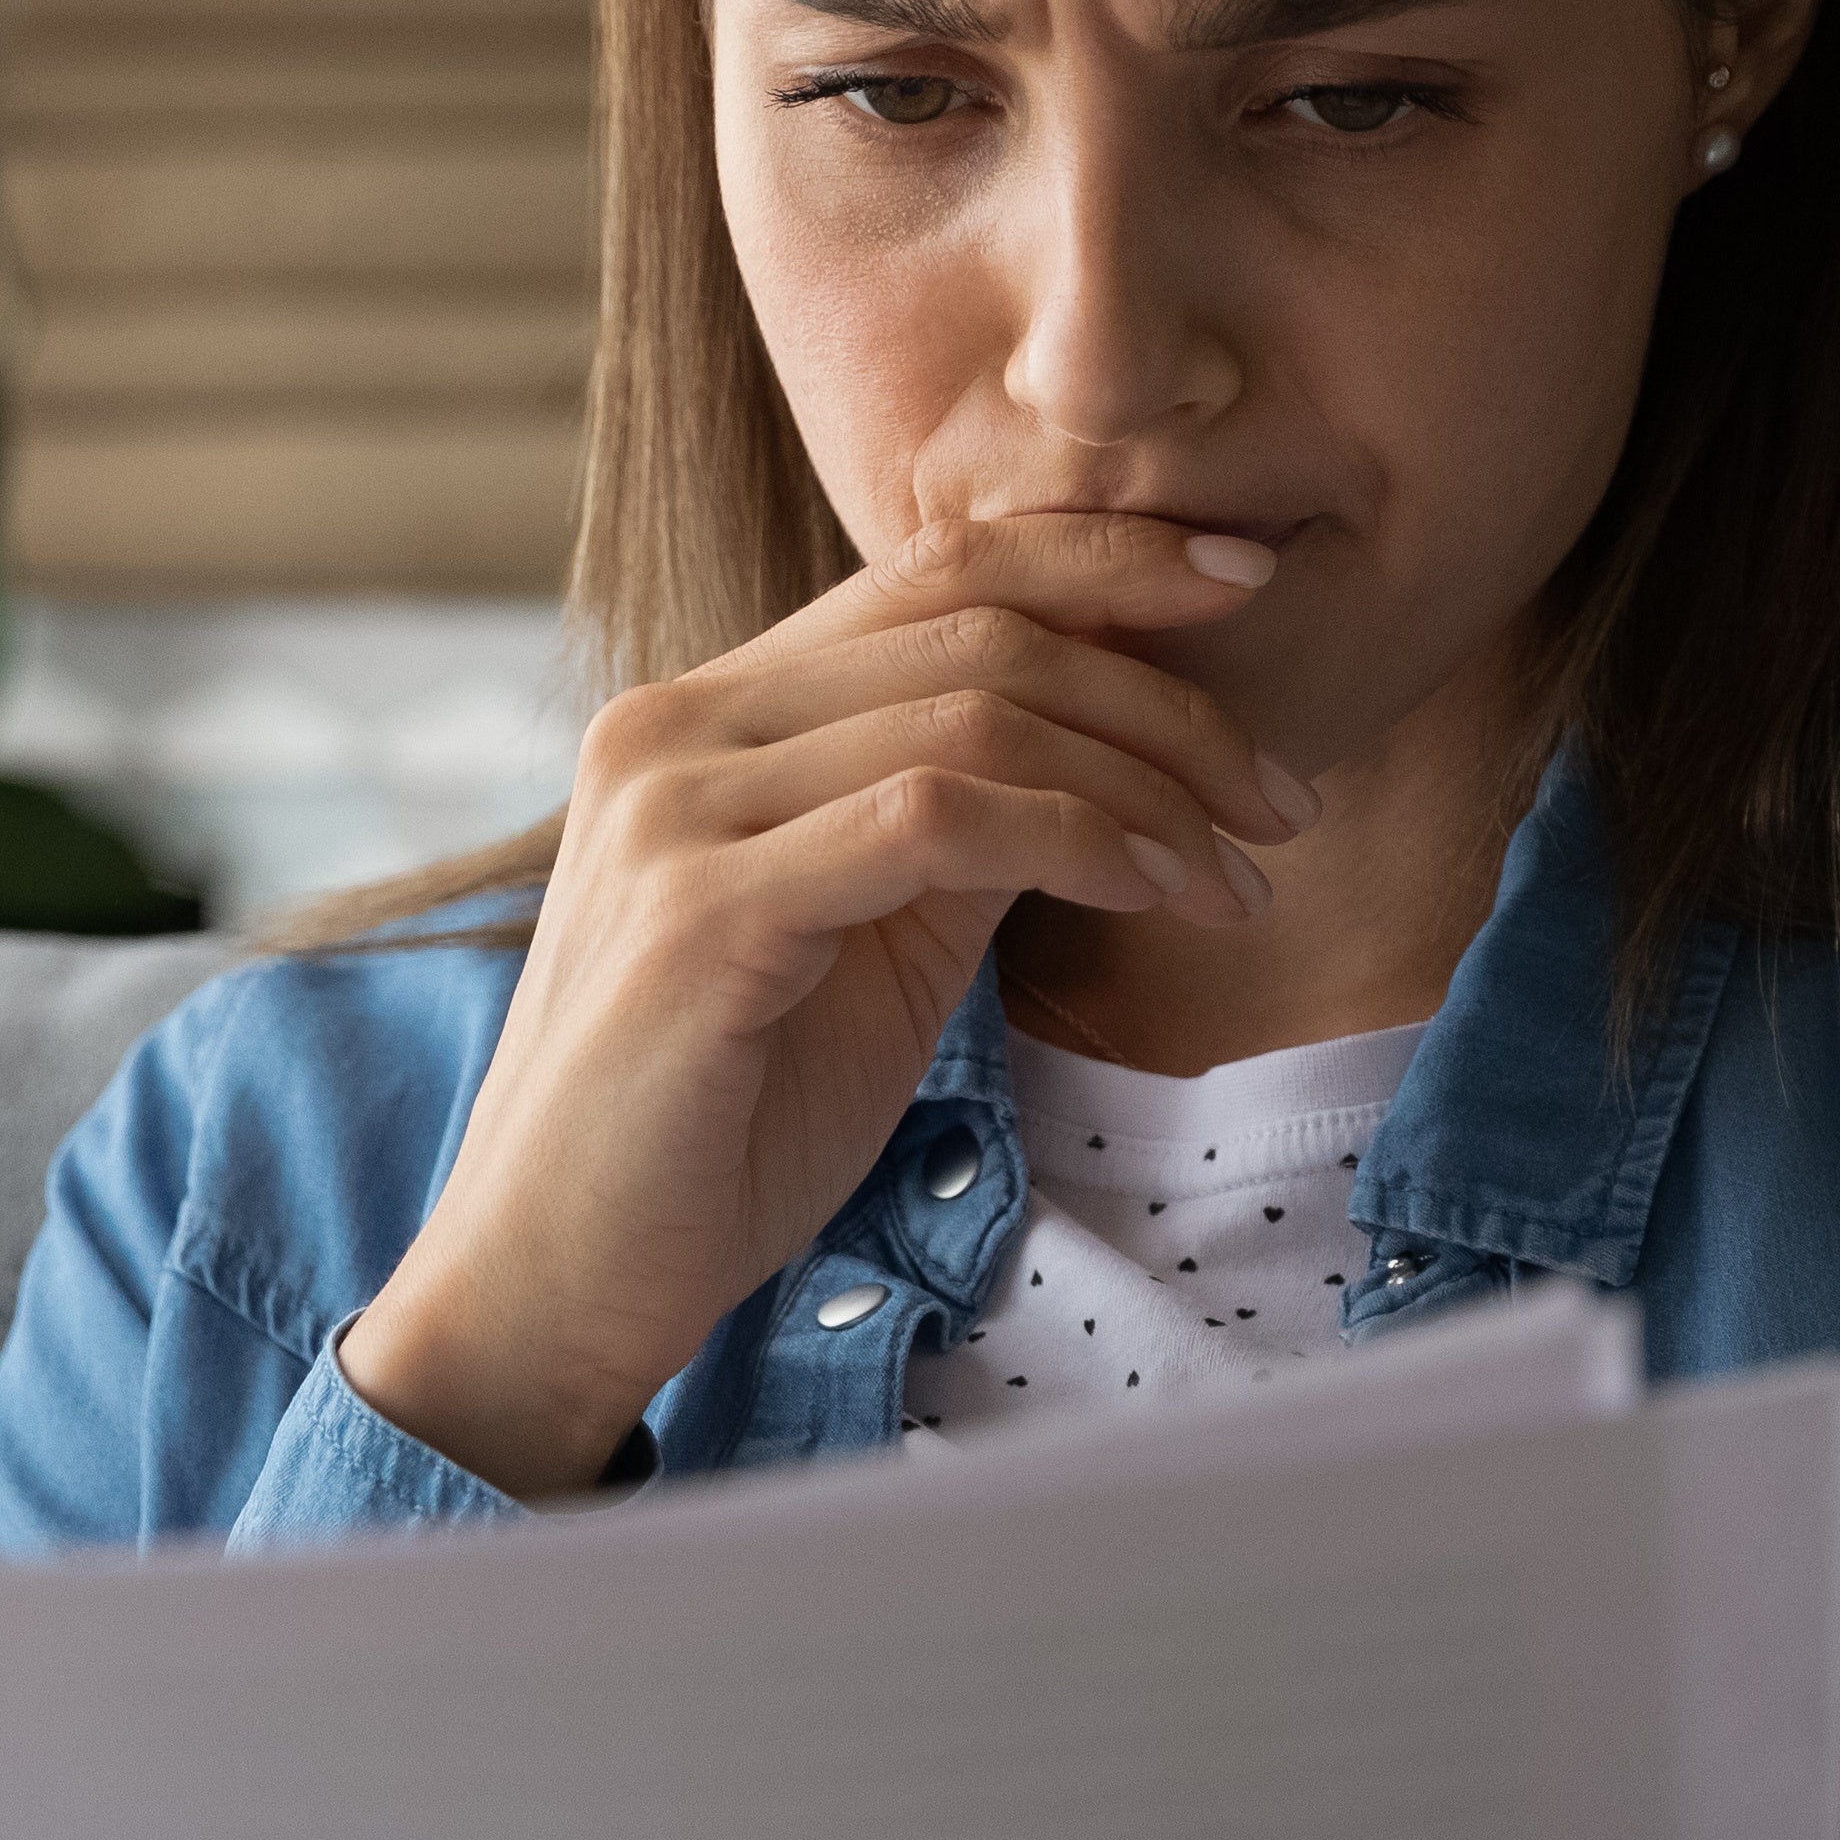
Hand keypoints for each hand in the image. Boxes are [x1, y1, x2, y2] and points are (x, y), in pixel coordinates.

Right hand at [334, 512, 1311, 1492]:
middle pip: (974, 625)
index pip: (930, 569)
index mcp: (707, 714)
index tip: (1246, 582)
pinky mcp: (699, 909)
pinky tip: (1156, 892)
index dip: (1102, 554)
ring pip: (972, 712)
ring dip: (1147, 786)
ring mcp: (675, 809)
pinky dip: (1077, 838)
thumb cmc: (716, 1128)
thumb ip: (954, 827)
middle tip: (1283, 796)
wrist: (555, 1285)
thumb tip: (1110, 749)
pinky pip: (936, 817)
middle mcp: (675, 727)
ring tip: (1242, 874)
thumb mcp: (867, 943)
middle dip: (1165, 696)